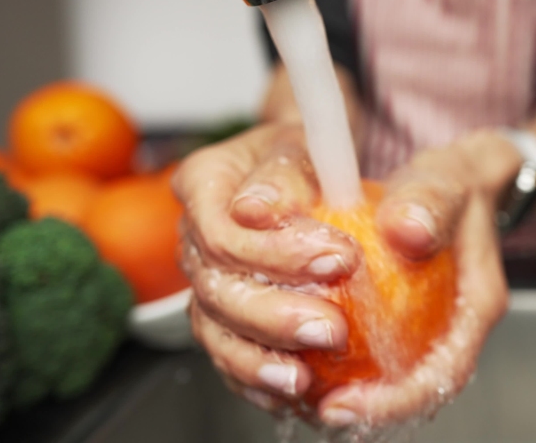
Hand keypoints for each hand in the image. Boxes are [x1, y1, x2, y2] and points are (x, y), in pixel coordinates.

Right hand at [174, 123, 360, 413]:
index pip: (223, 232)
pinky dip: (254, 377)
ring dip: (260, 359)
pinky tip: (286, 391)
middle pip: (217, 289)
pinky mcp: (221, 313)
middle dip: (275, 315)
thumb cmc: (302, 156)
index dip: (277, 254)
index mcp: (203, 184)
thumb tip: (258, 209)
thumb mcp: (302, 144)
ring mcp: (204, 278)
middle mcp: (194, 236)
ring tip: (303, 377)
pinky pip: (227, 353)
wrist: (301, 170)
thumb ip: (284, 174)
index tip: (342, 258)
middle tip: (332, 327)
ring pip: (215, 330)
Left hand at [314, 132, 513, 427]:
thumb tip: (407, 231)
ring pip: (388, 378)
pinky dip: (335, 361)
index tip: (347, 402)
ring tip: (296, 394)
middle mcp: (451, 329)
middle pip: (413, 390)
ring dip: (345, 391)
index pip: (445, 373)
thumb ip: (430, 203)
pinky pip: (369, 353)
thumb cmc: (452, 184)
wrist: (455, 181)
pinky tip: (297, 355)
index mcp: (474, 309)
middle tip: (313, 409)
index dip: (397, 400)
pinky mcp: (399, 322)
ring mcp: (425, 328)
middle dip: (364, 410)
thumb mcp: (447, 181)